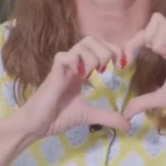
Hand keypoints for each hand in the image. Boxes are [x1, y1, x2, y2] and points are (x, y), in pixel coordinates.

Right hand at [12, 36, 130, 138]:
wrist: (37, 126)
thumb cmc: (58, 117)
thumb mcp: (89, 115)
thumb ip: (108, 117)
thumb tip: (128, 125)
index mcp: (82, 70)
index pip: (99, 47)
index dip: (114, 50)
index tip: (123, 65)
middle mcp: (74, 65)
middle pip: (92, 39)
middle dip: (107, 49)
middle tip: (112, 66)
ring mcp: (63, 67)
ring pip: (81, 44)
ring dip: (95, 56)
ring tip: (97, 72)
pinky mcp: (53, 73)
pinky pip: (64, 56)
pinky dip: (76, 61)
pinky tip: (82, 75)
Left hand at [122, 13, 165, 119]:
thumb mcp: (162, 99)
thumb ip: (143, 102)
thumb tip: (126, 114)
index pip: (145, 34)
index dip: (132, 43)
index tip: (126, 61)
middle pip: (154, 19)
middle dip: (141, 35)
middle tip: (140, 55)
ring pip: (160, 22)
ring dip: (152, 37)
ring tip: (156, 55)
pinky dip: (165, 43)